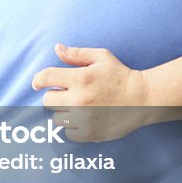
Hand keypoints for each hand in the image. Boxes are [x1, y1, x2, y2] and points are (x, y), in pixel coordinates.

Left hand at [32, 44, 151, 141]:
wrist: (144, 99)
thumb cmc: (121, 76)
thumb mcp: (101, 57)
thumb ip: (77, 54)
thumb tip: (57, 48)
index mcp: (81, 78)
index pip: (46, 78)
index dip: (38, 80)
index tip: (37, 83)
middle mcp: (80, 100)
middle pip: (48, 100)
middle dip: (55, 95)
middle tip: (67, 94)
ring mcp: (85, 119)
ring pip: (57, 118)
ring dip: (63, 112)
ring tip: (76, 107)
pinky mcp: (91, 133)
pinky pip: (68, 133)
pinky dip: (72, 128)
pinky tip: (82, 119)